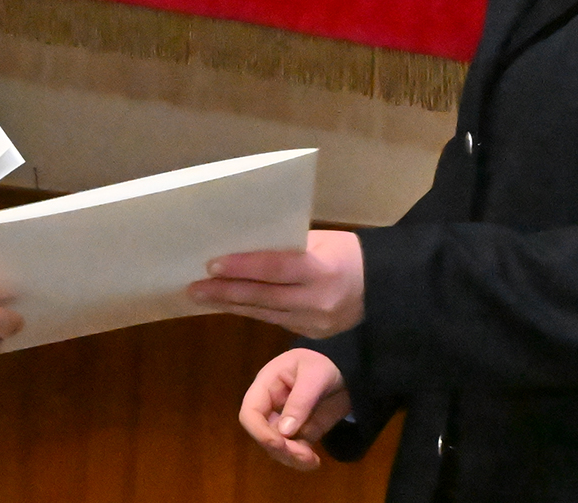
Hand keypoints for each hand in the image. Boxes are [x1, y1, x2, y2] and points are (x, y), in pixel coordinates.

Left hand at [188, 229, 364, 337]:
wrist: (384, 289)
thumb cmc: (350, 253)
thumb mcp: (321, 241)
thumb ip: (287, 248)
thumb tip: (244, 247)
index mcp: (321, 271)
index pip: (273, 268)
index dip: (241, 267)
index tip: (211, 265)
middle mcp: (316, 302)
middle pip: (262, 297)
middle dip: (225, 293)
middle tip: (193, 288)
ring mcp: (314, 324)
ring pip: (264, 313)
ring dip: (232, 305)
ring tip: (203, 297)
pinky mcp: (311, 336)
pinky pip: (275, 321)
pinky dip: (252, 312)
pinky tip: (231, 305)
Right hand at [239, 349, 351, 469]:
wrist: (349, 369)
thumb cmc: (326, 363)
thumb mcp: (315, 376)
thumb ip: (300, 402)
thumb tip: (284, 432)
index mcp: (267, 385)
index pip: (250, 412)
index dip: (259, 431)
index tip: (279, 443)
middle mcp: (271, 406)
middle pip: (263, 434)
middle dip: (280, 449)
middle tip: (303, 455)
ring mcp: (286, 421)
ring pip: (277, 447)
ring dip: (291, 458)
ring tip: (312, 461)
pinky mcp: (301, 432)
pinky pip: (294, 450)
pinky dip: (301, 460)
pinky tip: (314, 462)